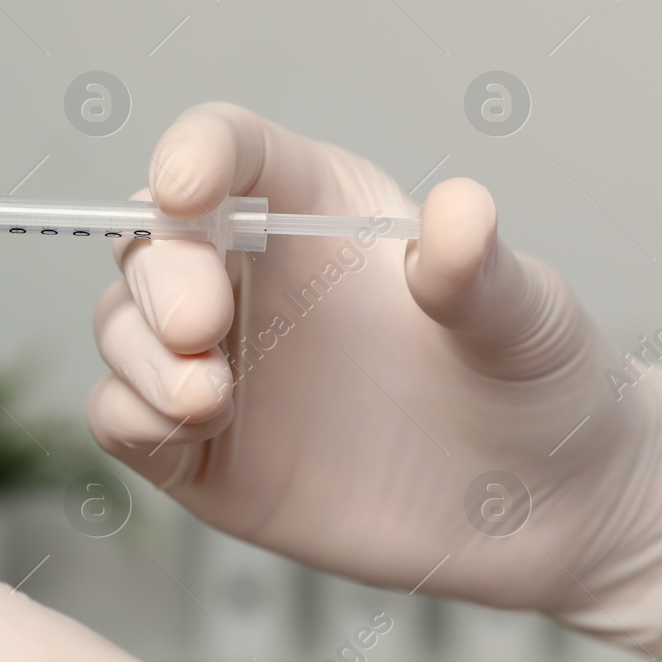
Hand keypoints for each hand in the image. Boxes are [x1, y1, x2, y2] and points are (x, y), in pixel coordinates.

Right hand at [88, 101, 661, 661]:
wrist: (542, 508)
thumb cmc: (535, 385)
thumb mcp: (527, 320)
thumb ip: (482, 271)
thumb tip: (459, 212)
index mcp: (313, 210)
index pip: (228, 153)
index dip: (193, 155)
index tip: (184, 188)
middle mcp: (248, 279)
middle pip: (150, 243)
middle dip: (160, 278)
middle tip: (203, 327)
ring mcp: (214, 363)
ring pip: (120, 328)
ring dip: (140, 355)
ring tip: (208, 400)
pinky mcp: (195, 449)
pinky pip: (119, 416)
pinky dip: (129, 416)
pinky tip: (187, 430)